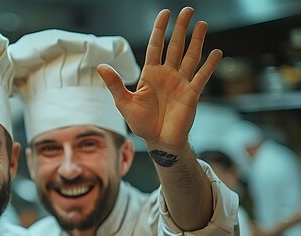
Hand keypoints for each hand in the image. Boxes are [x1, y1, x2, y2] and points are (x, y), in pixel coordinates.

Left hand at [97, 7, 221, 150]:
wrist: (158, 141)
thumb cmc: (141, 123)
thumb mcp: (124, 103)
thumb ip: (115, 84)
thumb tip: (101, 66)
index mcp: (151, 74)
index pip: (156, 46)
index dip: (160, 30)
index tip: (165, 13)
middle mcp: (167, 75)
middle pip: (175, 46)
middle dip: (181, 28)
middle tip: (187, 10)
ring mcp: (181, 83)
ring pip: (191, 57)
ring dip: (197, 41)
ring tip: (202, 24)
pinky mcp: (192, 94)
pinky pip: (202, 76)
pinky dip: (210, 65)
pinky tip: (217, 52)